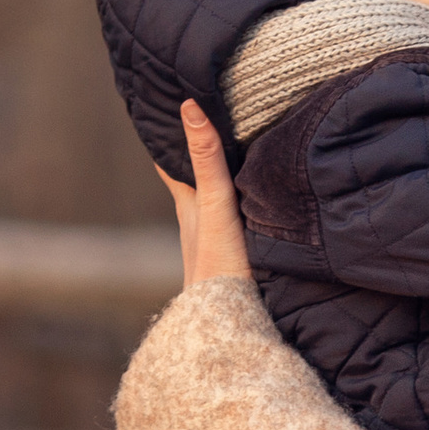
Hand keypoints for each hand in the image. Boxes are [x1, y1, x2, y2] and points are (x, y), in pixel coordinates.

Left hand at [153, 99, 251, 285]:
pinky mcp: (237, 256)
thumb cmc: (218, 266)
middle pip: (196, 177)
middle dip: (199, 151)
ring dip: (224, 177)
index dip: (170, 134)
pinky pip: (238, 218)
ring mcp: (216, 240)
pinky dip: (243, 201)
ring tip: (239, 149)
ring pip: (216, 199)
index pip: (171, 160)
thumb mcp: (214, 205)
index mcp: (189, 204)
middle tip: (206, 118)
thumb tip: (188, 107)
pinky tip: (258, 199)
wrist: (230, 323)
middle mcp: (199, 220)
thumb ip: (206, 160)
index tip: (171, 106)